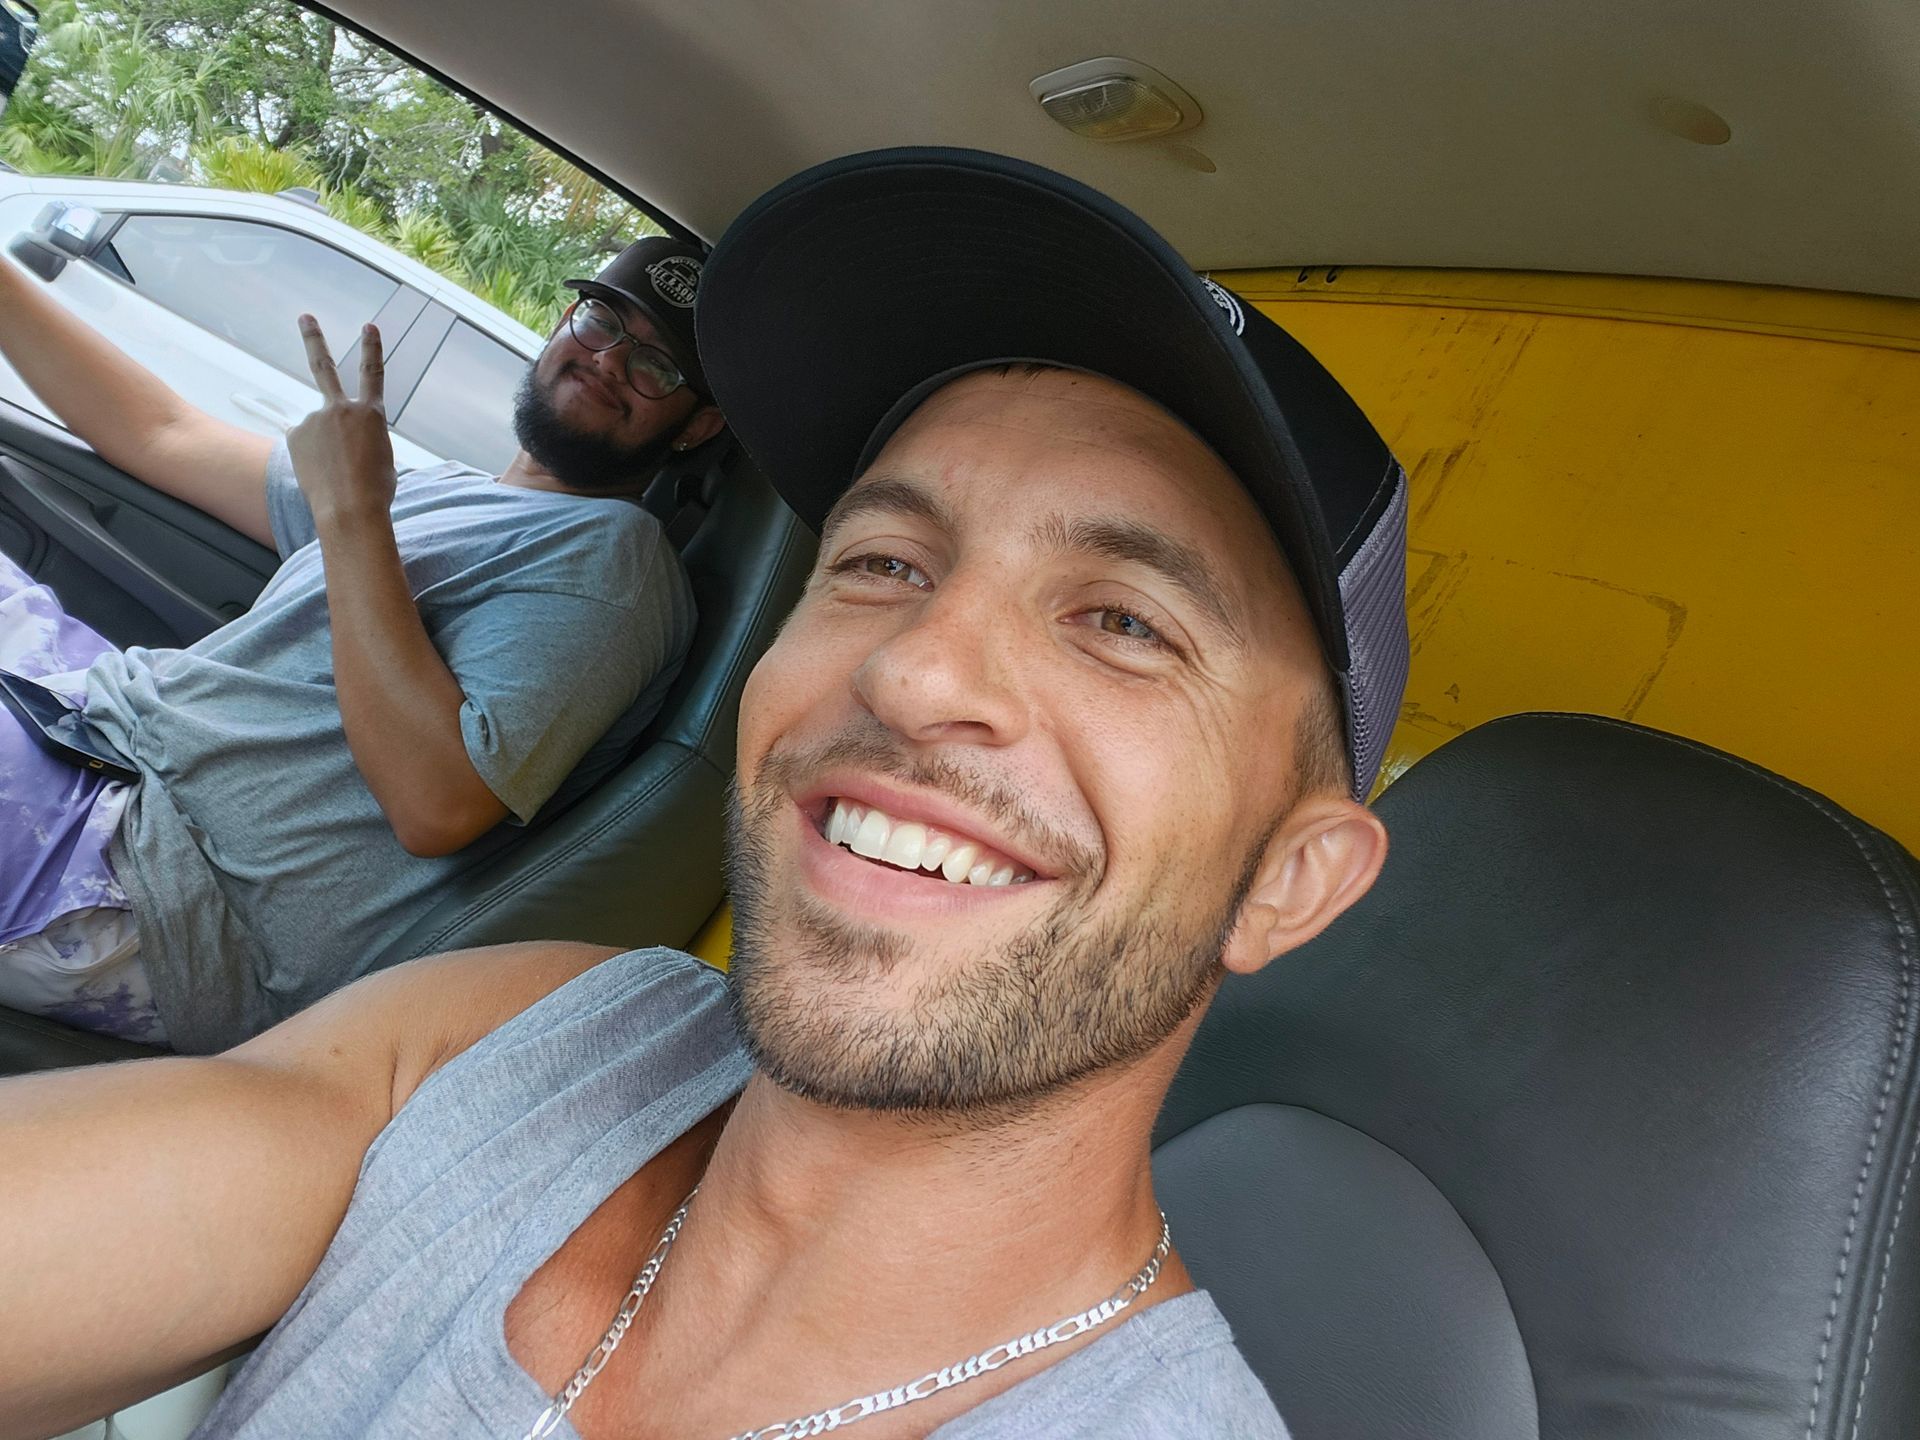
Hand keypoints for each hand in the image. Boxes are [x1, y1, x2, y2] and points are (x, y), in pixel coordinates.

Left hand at [286, 315, 396, 529]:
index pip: (373, 373)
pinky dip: (310, 456)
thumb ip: (364, 438)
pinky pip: (303, 442)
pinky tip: (319, 472)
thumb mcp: (383, 458)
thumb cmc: (374, 490)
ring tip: (334, 471)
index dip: (372, 348)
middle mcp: (341, 409)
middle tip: (305, 317)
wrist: (349, 509)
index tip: (369, 326)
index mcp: (371, 415)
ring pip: (317, 428)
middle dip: (314, 338)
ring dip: (323, 446)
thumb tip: (345, 439)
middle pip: (323, 366)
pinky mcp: (294, 435)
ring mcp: (314, 420)